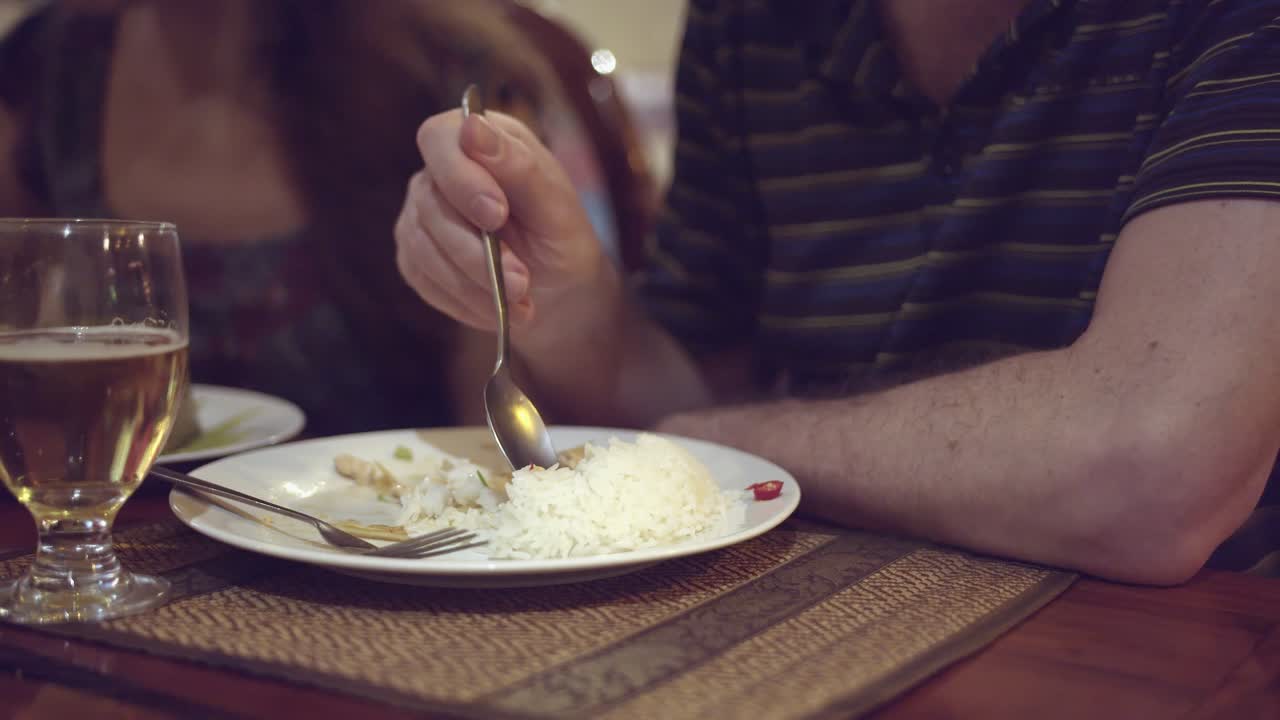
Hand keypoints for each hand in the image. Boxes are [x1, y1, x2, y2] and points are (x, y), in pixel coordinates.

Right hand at [395, 109, 608, 335]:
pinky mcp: (414, 256)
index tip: (496, 215)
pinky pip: (425, 280)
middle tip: (521, 282)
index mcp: (479, 140)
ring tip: (521, 303)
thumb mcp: (556, 205)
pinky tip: (498, 308)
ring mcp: (420, 215)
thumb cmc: (560, 235)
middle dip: (478, 251)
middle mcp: (439, 173)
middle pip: (431, 204)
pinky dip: (465, 301)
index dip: (460, 177)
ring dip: (475, 283)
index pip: (438, 139)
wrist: (556, 287)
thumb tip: (472, 125)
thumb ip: (519, 165)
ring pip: (424, 248)